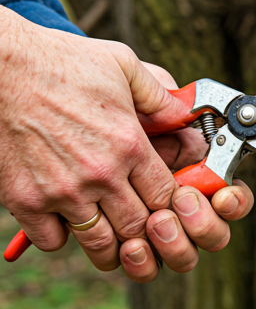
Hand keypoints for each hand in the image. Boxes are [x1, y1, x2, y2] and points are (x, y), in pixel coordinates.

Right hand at [0, 6, 251, 281]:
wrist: (1, 67)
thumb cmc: (63, 63)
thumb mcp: (123, 65)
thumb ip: (159, 94)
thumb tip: (184, 115)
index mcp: (129, 144)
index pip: (166, 196)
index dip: (173, 206)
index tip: (168, 205)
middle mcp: (100, 174)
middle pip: (138, 227)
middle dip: (148, 232)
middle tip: (146, 228)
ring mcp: (62, 191)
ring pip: (99, 243)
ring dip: (111, 246)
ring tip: (115, 238)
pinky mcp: (26, 200)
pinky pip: (53, 240)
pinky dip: (64, 236)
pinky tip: (68, 219)